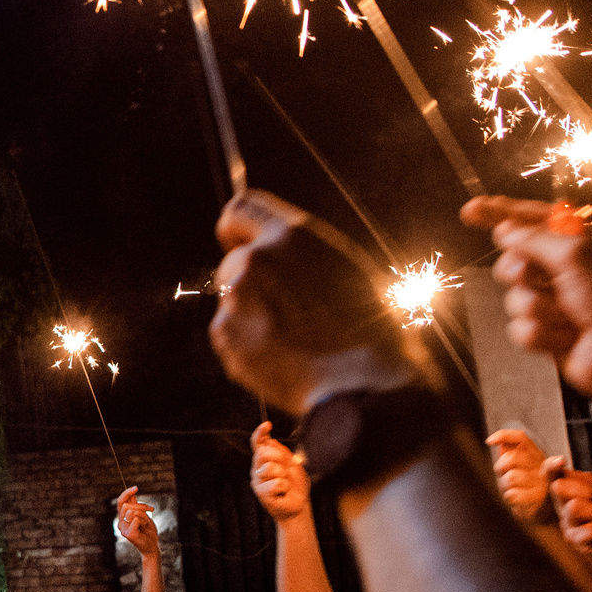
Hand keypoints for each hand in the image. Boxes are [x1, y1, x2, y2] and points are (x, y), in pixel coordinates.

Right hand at [114, 487, 160, 560]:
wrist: (152, 546)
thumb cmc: (148, 531)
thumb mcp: (143, 515)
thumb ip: (136, 505)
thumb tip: (132, 493)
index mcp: (122, 518)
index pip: (121, 502)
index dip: (127, 493)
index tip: (136, 488)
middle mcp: (120, 523)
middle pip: (127, 505)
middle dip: (141, 505)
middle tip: (151, 510)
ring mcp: (123, 529)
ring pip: (132, 511)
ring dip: (144, 515)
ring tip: (147, 522)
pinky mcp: (128, 534)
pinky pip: (136, 519)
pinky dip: (144, 521)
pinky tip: (145, 527)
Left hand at [208, 190, 412, 413]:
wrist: (358, 382)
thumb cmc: (367, 328)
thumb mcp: (346, 269)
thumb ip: (303, 255)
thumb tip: (282, 254)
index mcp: (292, 235)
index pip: (239, 210)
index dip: (238, 230)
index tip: (240, 242)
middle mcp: (257, 258)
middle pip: (234, 261)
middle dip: (250, 282)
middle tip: (281, 310)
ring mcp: (237, 296)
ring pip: (234, 299)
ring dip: (251, 314)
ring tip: (292, 339)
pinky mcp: (224, 333)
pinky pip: (230, 333)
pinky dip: (247, 344)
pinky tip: (281, 357)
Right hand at [249, 423, 309, 521]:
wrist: (298, 505)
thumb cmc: (295, 485)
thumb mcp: (293, 464)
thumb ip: (282, 452)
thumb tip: (271, 441)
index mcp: (265, 460)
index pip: (258, 443)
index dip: (260, 433)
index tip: (267, 424)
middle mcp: (258, 469)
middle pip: (262, 453)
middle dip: (278, 457)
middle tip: (286, 468)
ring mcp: (258, 481)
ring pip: (270, 468)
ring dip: (283, 475)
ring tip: (285, 483)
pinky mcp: (261, 493)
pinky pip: (276, 483)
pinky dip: (285, 487)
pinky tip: (283, 492)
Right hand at [460, 195, 591, 408]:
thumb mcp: (578, 256)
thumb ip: (535, 239)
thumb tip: (505, 230)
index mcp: (587, 241)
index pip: (536, 218)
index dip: (501, 212)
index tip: (471, 211)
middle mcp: (572, 269)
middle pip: (516, 259)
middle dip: (522, 271)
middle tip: (534, 277)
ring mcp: (560, 302)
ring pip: (516, 296)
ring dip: (540, 308)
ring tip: (567, 317)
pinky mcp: (550, 332)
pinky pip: (520, 327)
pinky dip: (541, 335)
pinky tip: (565, 339)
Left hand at [486, 428, 565, 523]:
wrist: (547, 515)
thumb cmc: (533, 490)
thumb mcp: (524, 470)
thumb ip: (513, 454)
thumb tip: (500, 445)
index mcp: (538, 456)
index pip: (521, 438)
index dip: (504, 436)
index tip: (490, 441)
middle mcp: (543, 466)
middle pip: (511, 458)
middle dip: (502, 468)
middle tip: (507, 476)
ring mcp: (542, 484)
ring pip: (510, 477)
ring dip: (506, 486)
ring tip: (516, 490)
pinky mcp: (538, 500)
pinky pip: (513, 494)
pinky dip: (512, 498)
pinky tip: (520, 500)